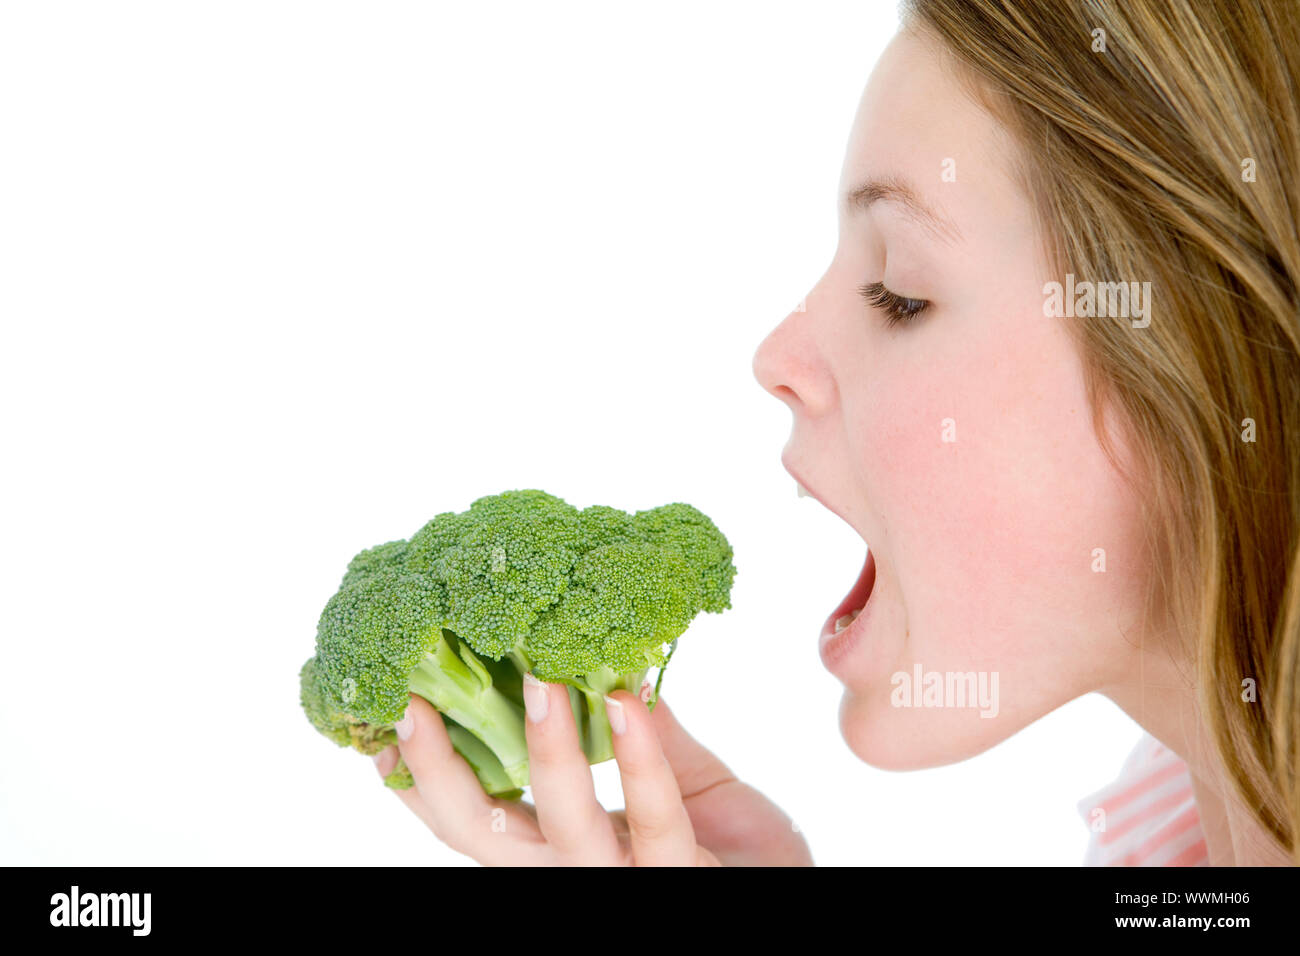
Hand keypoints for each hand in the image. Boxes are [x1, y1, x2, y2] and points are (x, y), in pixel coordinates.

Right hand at [373, 681, 812, 865]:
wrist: (797, 894)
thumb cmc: (732, 846)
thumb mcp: (676, 779)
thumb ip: (638, 734)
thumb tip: (604, 657)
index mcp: (557, 848)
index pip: (471, 819)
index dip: (418, 780)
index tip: (378, 722)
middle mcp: (573, 874)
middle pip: (482, 838)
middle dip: (439, 774)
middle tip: (413, 699)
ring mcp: (623, 884)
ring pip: (558, 831)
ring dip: (543, 750)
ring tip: (537, 678)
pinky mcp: (682, 884)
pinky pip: (655, 823)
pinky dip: (640, 758)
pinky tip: (627, 701)